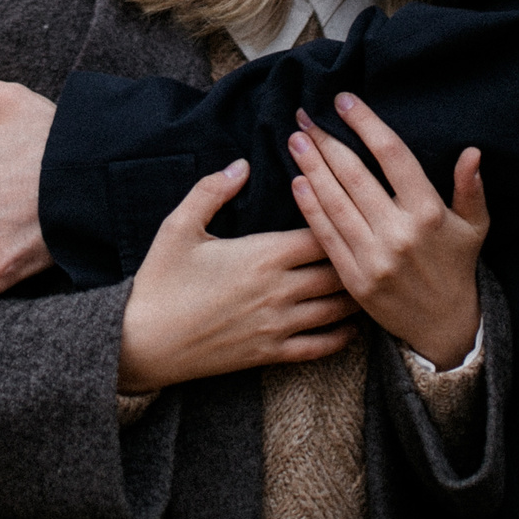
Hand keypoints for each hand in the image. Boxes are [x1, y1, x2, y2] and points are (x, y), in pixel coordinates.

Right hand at [117, 159, 359, 393]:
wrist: (142, 343)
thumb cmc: (160, 281)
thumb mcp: (178, 227)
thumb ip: (211, 190)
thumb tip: (241, 165)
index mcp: (262, 254)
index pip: (322, 231)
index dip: (341, 216)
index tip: (352, 205)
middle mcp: (279, 290)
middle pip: (340, 268)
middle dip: (359, 254)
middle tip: (376, 242)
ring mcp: (278, 325)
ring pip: (338, 308)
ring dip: (358, 293)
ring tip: (374, 279)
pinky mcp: (271, 354)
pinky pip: (320, 347)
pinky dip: (343, 337)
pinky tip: (353, 327)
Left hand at [288, 94, 487, 369]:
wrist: (443, 326)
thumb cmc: (457, 265)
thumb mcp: (474, 226)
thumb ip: (470, 188)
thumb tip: (471, 151)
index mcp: (429, 212)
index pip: (392, 155)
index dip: (366, 124)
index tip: (344, 100)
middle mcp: (399, 232)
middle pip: (354, 175)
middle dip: (326, 141)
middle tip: (304, 116)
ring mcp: (374, 257)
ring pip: (335, 202)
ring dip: (311, 167)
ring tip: (295, 140)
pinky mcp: (354, 278)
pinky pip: (326, 236)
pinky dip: (309, 207)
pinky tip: (297, 182)